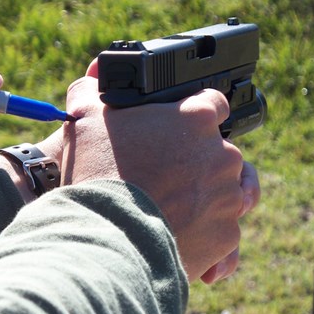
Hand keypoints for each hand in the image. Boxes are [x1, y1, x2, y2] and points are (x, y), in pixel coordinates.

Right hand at [39, 68, 254, 281]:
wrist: (106, 237)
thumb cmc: (97, 171)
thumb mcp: (84, 118)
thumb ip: (93, 90)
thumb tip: (93, 76)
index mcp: (197, 117)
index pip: (212, 104)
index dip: (191, 116)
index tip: (175, 130)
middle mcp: (223, 154)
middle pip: (217, 151)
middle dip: (194, 161)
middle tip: (160, 173)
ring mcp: (228, 196)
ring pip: (221, 192)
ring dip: (200, 197)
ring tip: (164, 207)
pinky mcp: (226, 235)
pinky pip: (220, 230)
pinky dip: (202, 232)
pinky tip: (173, 232)